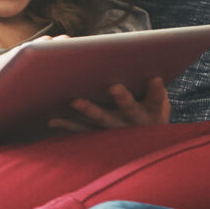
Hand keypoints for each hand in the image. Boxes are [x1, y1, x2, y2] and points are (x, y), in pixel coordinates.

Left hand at [48, 77, 168, 133]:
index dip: (157, 90)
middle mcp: (133, 121)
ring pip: (102, 120)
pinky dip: (68, 124)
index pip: (156, 99)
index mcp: (151, 110)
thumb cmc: (147, 110)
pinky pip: (82, 129)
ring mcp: (115, 129)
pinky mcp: (97, 133)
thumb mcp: (157, 101)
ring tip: (76, 101)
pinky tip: (52, 120)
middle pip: (129, 109)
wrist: (141, 143)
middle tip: (115, 87)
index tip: (156, 79)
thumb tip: (149, 65)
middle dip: (123, 99)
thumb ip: (153, 87)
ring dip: (89, 111)